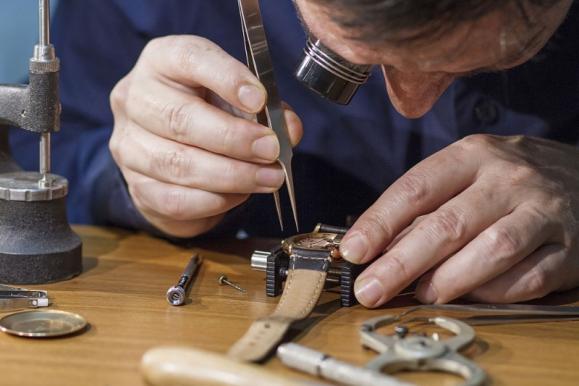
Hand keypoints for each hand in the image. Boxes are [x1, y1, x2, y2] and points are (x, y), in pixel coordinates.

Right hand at [109, 36, 301, 236]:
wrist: (175, 151)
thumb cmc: (211, 113)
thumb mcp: (240, 99)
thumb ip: (268, 110)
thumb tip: (289, 131)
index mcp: (162, 61)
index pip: (188, 58)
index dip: (226, 78)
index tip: (259, 98)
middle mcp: (136, 98)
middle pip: (180, 118)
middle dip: (234, 139)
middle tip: (271, 150)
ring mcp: (129, 145)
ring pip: (178, 164)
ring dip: (231, 175)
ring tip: (268, 178)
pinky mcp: (137, 186)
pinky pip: (175, 199)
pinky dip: (214, 201)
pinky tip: (239, 195)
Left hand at [340, 134, 578, 306]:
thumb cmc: (509, 180)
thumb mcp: (468, 174)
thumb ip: (427, 209)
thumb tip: (378, 250)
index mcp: (472, 155)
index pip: (415, 189)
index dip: (379, 223)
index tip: (353, 252)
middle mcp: (508, 179)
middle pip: (448, 224)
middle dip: (402, 262)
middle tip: (370, 290)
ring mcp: (543, 211)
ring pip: (492, 249)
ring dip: (449, 280)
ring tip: (420, 294)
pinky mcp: (570, 247)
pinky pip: (530, 277)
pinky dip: (495, 292)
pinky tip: (472, 297)